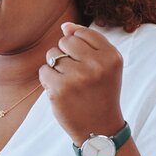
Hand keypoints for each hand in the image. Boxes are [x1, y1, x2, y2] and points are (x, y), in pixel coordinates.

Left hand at [37, 22, 124, 144]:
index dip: (78, 46)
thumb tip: (65, 26)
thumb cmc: (100, 93)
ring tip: (69, 83)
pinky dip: (47, 80)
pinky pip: (43, 71)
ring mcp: (78, 77)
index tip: (84, 63)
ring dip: (55, 68)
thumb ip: (88, 43)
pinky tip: (60, 91)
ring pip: (52, 55)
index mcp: (112, 57)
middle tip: (76, 74)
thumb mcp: (105, 66)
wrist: (99, 129)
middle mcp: (97, 65)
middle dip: (65, 54)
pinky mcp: (60, 89)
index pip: (83, 33)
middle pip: (65, 41)